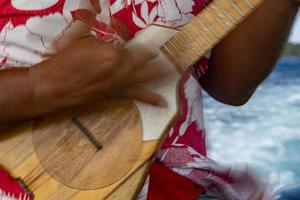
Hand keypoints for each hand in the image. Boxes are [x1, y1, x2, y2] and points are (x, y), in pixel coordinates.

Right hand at [30, 35, 169, 112]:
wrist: (54, 87)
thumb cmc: (64, 61)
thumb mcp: (82, 39)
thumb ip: (101, 36)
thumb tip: (113, 33)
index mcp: (113, 52)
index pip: (132, 44)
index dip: (139, 42)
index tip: (149, 41)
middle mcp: (122, 68)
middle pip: (146, 59)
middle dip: (160, 56)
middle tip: (176, 55)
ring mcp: (121, 82)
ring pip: (146, 76)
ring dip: (162, 72)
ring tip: (177, 70)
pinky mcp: (117, 94)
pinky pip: (137, 95)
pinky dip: (150, 98)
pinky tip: (162, 102)